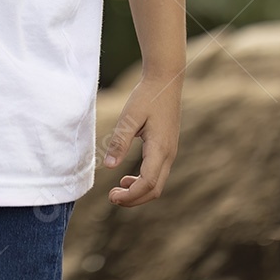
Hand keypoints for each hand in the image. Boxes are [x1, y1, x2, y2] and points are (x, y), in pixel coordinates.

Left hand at [103, 73, 182, 206]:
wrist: (166, 81)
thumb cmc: (147, 96)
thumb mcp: (130, 117)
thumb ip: (120, 141)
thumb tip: (109, 166)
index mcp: (160, 149)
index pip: (148, 183)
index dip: (131, 195)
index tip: (112, 196)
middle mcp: (169, 154)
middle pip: (155, 190)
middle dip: (134, 199)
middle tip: (112, 197)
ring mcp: (170, 152)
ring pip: (157, 183)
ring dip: (138, 192)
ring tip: (118, 190)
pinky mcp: (167, 148)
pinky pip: (157, 173)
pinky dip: (143, 181)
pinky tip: (127, 177)